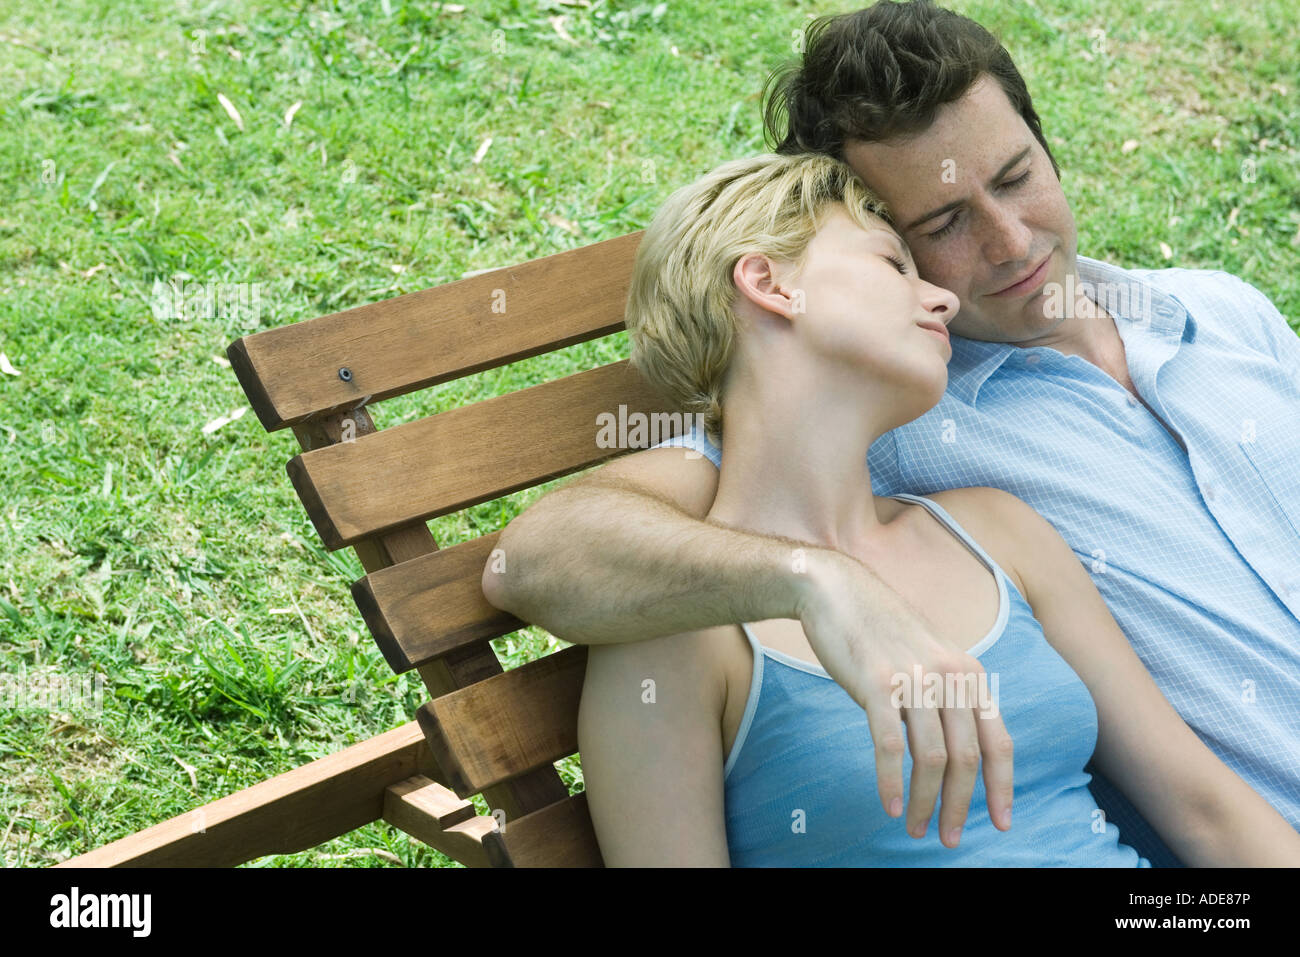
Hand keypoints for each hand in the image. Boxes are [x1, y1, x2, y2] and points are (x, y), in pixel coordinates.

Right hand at [795, 549, 1013, 847]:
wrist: (836, 590)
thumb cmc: (880, 629)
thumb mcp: (930, 658)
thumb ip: (948, 695)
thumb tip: (958, 748)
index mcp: (968, 674)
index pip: (998, 741)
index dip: (1002, 787)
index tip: (1000, 822)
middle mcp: (949, 676)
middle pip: (967, 757)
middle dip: (961, 806)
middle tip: (948, 838)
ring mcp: (913, 679)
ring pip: (931, 758)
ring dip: (927, 802)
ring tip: (916, 828)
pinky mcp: (876, 683)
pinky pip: (889, 745)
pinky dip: (891, 781)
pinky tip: (890, 805)